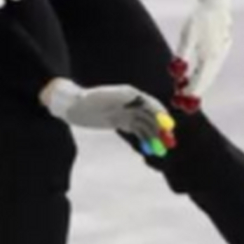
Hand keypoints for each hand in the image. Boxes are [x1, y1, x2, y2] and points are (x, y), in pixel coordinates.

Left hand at [42, 79, 176, 148]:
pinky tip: (150, 149)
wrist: (74, 106)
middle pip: (151, 116)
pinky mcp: (122, 122)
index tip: (168, 126)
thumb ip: (123, 97)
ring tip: (161, 150)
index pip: (151, 103)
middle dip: (161, 129)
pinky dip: (145, 139)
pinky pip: (137, 131)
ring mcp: (128, 113)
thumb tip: (140, 98)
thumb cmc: (88, 99)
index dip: (160, 114)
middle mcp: (132, 103)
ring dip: (155, 136)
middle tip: (169, 142)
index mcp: (130, 93)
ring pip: (146, 125)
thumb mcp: (105, 96)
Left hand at [173, 0, 232, 110]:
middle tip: (182, 99)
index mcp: (211, 56)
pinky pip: (212, 63)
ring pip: (210, 71)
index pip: (201, 80)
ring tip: (184, 88)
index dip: (192, 91)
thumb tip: (176, 72)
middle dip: (195, 89)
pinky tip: (195, 72)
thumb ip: (182, 54)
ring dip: (198, 80)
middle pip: (207, 78)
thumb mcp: (187, 36)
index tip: (182, 101)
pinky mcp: (222, 44)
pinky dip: (203, 70)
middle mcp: (219, 55)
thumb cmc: (199, 17)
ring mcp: (223, 50)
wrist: (215, 1)